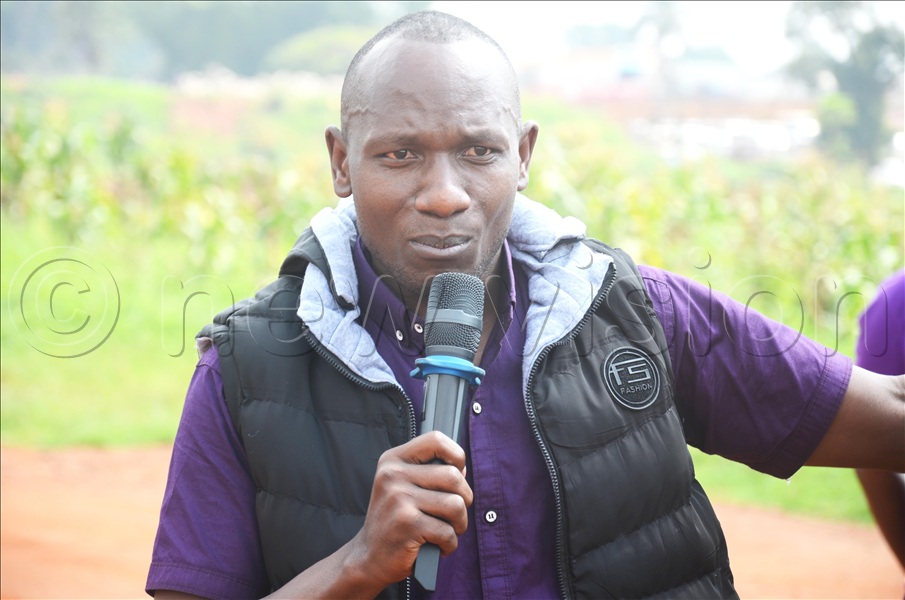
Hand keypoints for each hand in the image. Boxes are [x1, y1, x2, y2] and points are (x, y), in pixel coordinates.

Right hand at [347, 431, 473, 588]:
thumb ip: (430, 473)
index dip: (456, 455)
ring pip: (456, 505)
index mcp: (393, 460)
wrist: (368, 557)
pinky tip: (437, 546)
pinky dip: (450, 544)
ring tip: (447, 531)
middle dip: (464, 499)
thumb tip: (462, 468)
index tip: (457, 473)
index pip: (436, 440)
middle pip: (454, 476)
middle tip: (453, 514)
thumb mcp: (403, 486)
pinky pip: (448, 532)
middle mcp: (393, 475)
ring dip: (459, 524)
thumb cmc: (394, 521)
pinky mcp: (407, 525)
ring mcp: (398, 499)